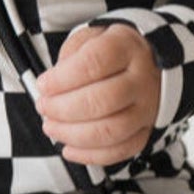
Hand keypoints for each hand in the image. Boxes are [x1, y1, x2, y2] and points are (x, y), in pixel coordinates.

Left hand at [34, 23, 158, 166]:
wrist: (150, 65)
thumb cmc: (114, 53)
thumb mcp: (91, 38)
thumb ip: (71, 55)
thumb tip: (53, 83)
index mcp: (126, 48)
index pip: (94, 63)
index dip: (62, 78)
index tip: (43, 85)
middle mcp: (142, 79)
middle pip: (102, 100)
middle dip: (63, 108)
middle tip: (44, 107)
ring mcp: (147, 108)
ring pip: (111, 130)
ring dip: (73, 134)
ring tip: (51, 127)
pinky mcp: (146, 131)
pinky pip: (120, 151)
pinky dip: (90, 155)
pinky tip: (69, 149)